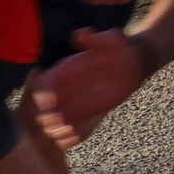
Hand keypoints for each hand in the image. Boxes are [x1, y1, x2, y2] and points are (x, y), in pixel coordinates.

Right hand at [30, 28, 144, 149]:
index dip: (40, 96)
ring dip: (55, 131)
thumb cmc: (119, 50)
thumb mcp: (112, 40)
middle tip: (59, 118)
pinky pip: (74, 134)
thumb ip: (97, 38)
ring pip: (53, 125)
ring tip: (67, 128)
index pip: (40, 87)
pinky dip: (71, 138)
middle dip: (45, 117)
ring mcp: (73, 105)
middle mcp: (63, 91)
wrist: (133, 63)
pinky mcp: (86, 116)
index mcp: (63, 73)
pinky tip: (77, 134)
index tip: (48, 100)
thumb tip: (82, 34)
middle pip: (41, 110)